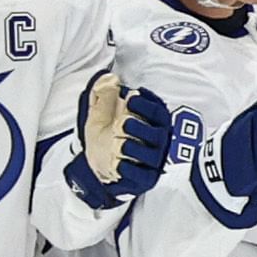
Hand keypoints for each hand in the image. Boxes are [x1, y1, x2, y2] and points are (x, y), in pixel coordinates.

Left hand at [69, 74, 174, 207]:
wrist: (98, 166)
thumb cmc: (106, 137)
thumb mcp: (99, 116)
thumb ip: (104, 98)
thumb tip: (108, 78)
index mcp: (151, 122)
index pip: (157, 112)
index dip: (146, 105)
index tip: (131, 97)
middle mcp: (158, 141)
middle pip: (157, 134)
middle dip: (140, 127)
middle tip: (123, 123)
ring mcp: (153, 161)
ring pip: (150, 155)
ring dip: (135, 148)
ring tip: (120, 145)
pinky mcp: (146, 178)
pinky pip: (142, 175)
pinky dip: (130, 170)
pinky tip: (118, 165)